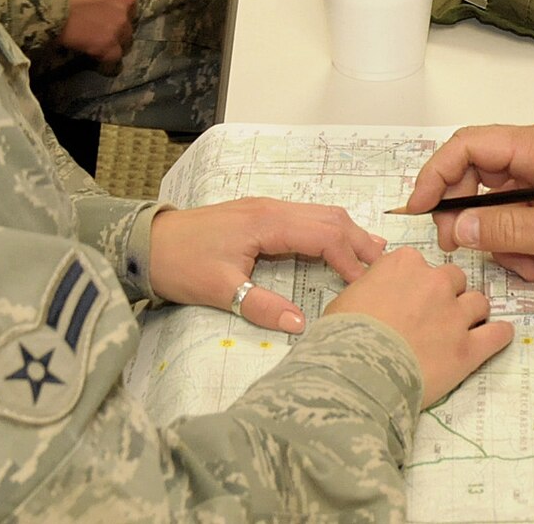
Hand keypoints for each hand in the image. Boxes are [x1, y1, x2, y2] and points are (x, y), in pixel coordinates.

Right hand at [52, 0, 141, 65]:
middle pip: (131, 11)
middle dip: (117, 14)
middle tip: (96, 18)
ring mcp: (120, 22)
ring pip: (126, 35)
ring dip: (113, 36)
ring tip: (94, 39)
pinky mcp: (107, 44)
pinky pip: (114, 57)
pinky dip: (106, 58)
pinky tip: (96, 57)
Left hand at [149, 198, 385, 332]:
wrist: (148, 243)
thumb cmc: (181, 263)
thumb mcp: (220, 290)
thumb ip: (261, 306)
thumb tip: (300, 325)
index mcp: (267, 221)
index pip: (323, 234)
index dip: (349, 258)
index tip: (366, 284)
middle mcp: (272, 208)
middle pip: (329, 218)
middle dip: (359, 240)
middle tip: (386, 266)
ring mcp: (266, 208)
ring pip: (319, 214)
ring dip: (347, 232)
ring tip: (373, 254)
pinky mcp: (259, 215)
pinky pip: (305, 217)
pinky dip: (329, 230)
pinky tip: (337, 244)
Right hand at [324, 249, 512, 405]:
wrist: (355, 372)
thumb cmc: (342, 337)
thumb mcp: (346, 299)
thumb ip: (371, 287)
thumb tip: (373, 294)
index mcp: (404, 264)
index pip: (421, 264)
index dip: (416, 283)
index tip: (410, 297)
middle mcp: (434, 282)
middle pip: (454, 279)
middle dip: (447, 295)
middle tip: (434, 316)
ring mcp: (454, 315)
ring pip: (478, 303)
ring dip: (472, 314)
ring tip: (462, 329)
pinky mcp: (467, 349)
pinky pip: (496, 335)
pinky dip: (499, 335)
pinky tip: (498, 336)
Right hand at [402, 123, 533, 282]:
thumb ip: (507, 228)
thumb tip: (454, 225)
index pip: (470, 145)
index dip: (436, 174)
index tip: (418, 210)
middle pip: (478, 175)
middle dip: (466, 214)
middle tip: (462, 249)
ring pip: (497, 204)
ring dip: (500, 238)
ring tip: (527, 266)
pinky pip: (521, 220)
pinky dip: (521, 244)